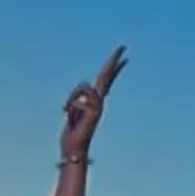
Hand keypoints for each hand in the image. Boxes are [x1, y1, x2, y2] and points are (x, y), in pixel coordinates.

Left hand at [60, 46, 126, 161]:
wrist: (74, 149)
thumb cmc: (72, 134)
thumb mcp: (72, 112)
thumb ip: (77, 101)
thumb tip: (83, 91)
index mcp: (95, 102)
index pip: (106, 82)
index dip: (114, 69)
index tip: (125, 58)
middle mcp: (99, 102)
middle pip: (106, 77)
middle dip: (113, 61)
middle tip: (123, 46)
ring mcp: (97, 107)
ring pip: (83, 88)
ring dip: (71, 101)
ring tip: (69, 115)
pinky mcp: (93, 112)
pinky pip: (78, 101)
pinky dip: (71, 108)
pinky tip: (73, 119)